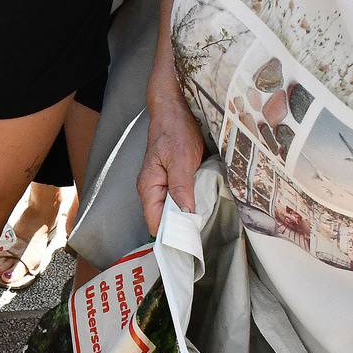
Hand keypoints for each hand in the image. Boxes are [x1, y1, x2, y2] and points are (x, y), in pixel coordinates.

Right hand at [136, 85, 204, 232]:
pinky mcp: (172, 181)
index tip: (190, 242)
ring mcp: (162, 186)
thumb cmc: (175, 130)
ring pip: (172, 211)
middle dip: (181, 228)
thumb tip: (185, 215)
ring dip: (187, 217)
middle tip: (201, 236)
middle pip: (163, 220)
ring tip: (204, 224)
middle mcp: (152, 190)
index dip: (171, 234)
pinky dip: (190, 205)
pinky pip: (179, 200)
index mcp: (149, 187)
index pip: (155, 223)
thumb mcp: (181, 159)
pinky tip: (202, 207)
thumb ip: (181, 188)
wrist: (175, 110)